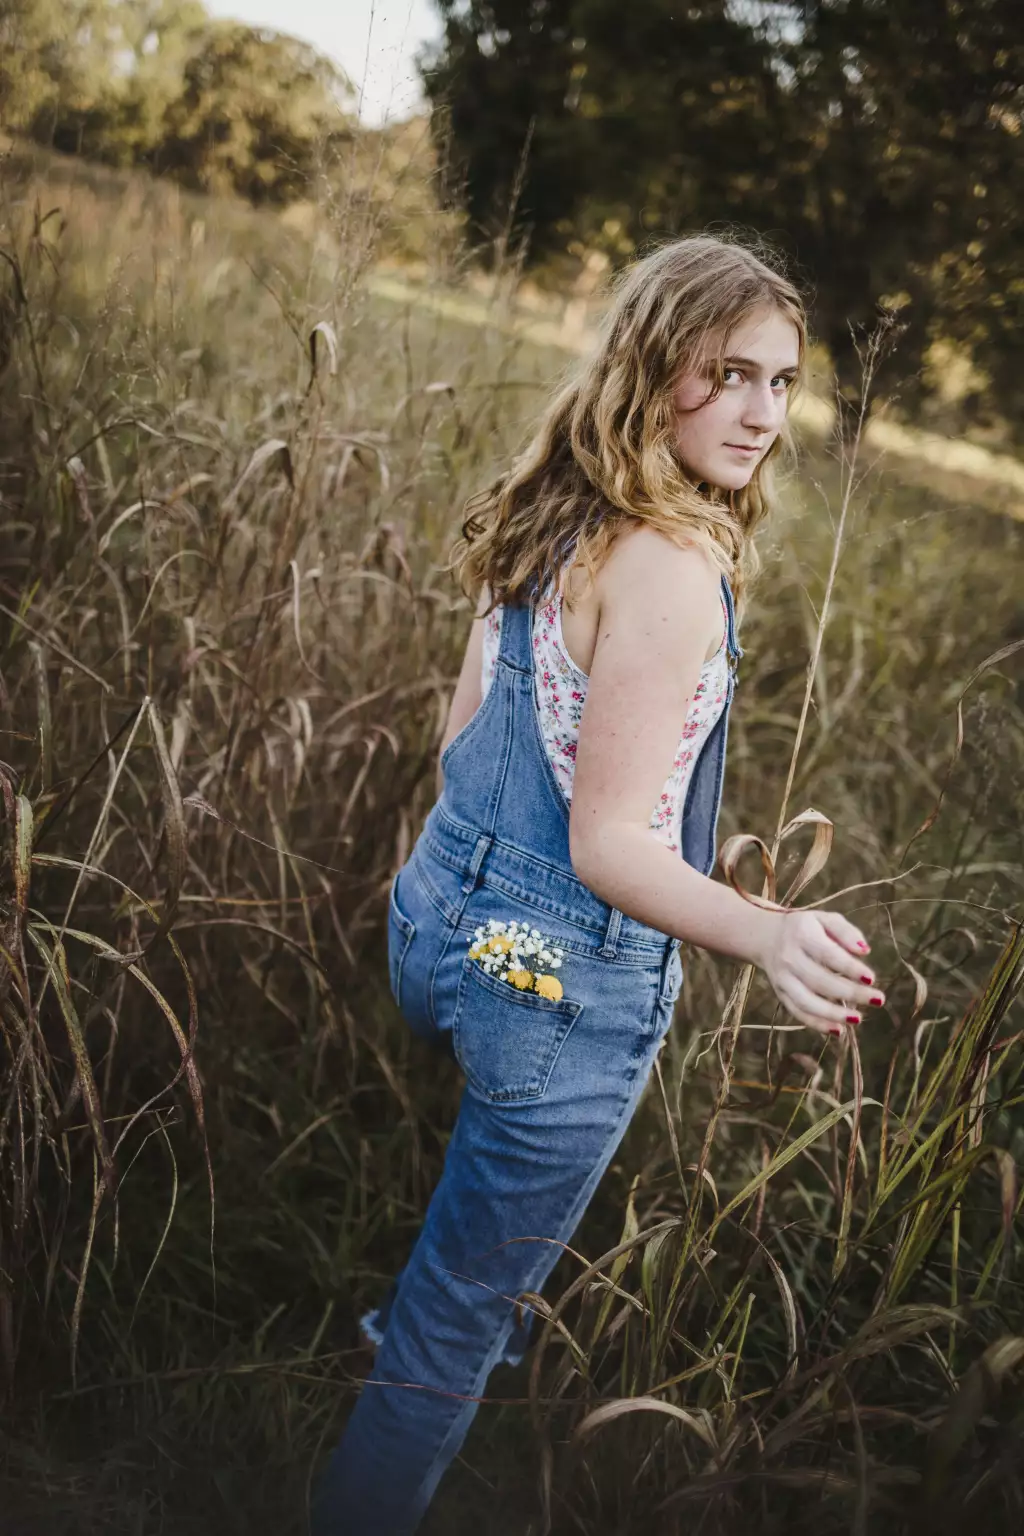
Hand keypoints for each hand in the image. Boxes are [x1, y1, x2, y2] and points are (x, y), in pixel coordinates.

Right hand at [753, 908, 883, 1037]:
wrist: (765, 937)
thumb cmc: (806, 928)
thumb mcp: (826, 919)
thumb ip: (846, 932)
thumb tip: (864, 952)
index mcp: (802, 934)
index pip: (828, 954)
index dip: (849, 968)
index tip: (871, 978)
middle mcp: (789, 957)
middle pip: (819, 980)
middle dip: (851, 993)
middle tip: (878, 1000)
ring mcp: (782, 978)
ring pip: (806, 1001)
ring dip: (833, 1014)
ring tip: (858, 1019)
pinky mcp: (780, 994)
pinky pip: (798, 1012)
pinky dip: (817, 1024)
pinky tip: (838, 1030)